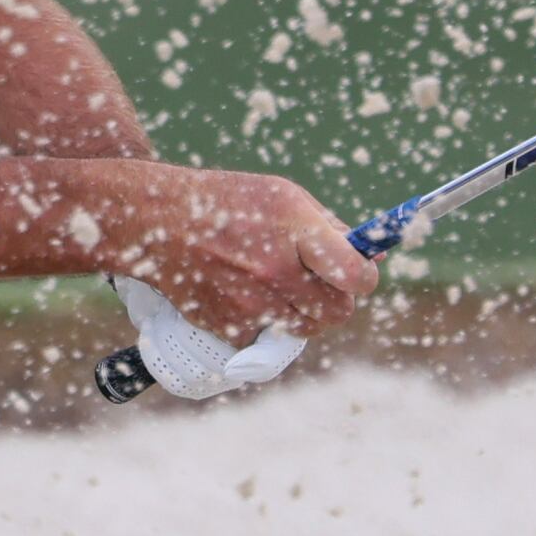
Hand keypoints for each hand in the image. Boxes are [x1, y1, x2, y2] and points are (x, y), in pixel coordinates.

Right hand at [105, 167, 374, 346]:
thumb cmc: (229, 203)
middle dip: (337, 301)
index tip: (359, 274)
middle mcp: (275, 269)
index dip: (366, 279)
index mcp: (296, 229)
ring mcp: (252, 302)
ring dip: (303, 313)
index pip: (356, 276)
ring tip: (279, 285)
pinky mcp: (231, 328)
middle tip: (321, 284)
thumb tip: (377, 257)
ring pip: (306, 329)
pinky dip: (266, 323)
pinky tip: (246, 293)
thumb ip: (332, 229)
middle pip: (337, 312)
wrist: (157, 224)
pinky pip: (270, 338)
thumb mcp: (284, 197)